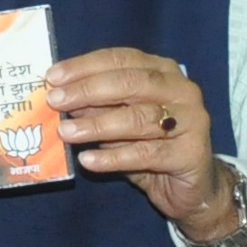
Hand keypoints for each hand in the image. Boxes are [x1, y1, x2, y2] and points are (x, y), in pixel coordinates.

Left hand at [49, 45, 225, 230]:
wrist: (193, 187)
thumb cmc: (152, 147)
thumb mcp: (120, 123)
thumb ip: (97, 107)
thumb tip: (61, 97)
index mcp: (164, 71)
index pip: (122, 59)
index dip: (85, 66)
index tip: (52, 77)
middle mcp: (182, 90)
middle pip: (132, 82)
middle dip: (88, 90)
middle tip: (56, 101)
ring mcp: (191, 121)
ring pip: (139, 118)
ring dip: (97, 124)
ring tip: (66, 133)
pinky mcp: (191, 154)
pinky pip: (146, 154)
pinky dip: (113, 157)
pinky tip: (88, 160)